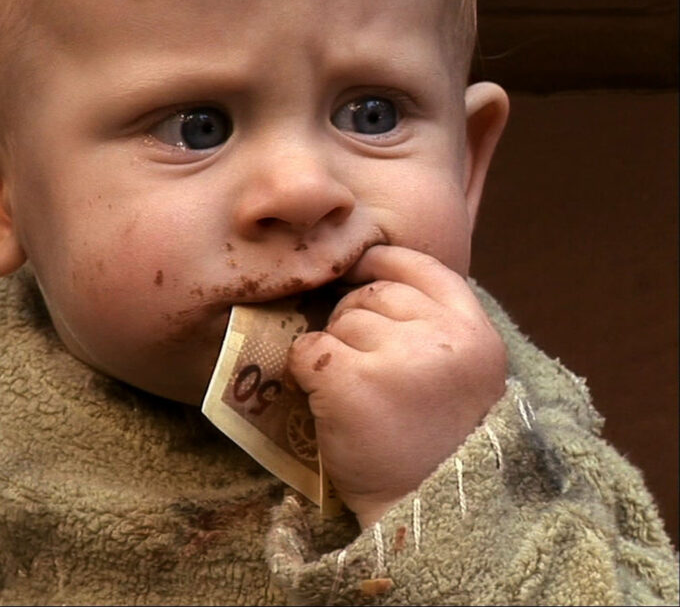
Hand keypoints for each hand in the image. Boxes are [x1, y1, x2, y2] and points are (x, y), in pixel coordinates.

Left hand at [287, 245, 506, 527]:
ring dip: (333, 352)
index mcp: (476, 334)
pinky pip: (307, 350)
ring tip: (357, 396)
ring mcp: (397, 358)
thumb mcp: (459, 373)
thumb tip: (364, 273)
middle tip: (368, 374)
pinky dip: (304, 373)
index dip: (382, 265)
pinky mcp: (351, 381)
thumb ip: (431, 325)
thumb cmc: (431, 443)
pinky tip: (326, 402)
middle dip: (355, 323)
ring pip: (338, 322)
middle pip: (372, 294)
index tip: (359, 276)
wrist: (423, 514)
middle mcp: (443, 339)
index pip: (420, 266)